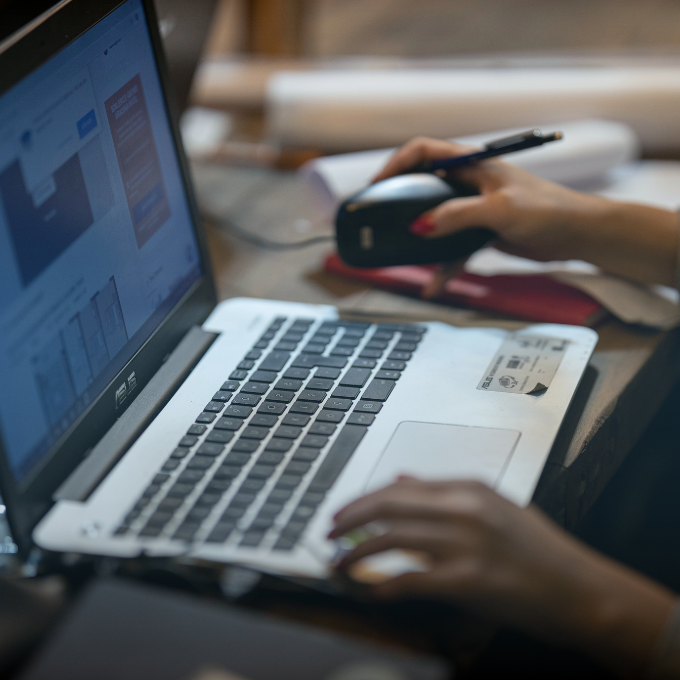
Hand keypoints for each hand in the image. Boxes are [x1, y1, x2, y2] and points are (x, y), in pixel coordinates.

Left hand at [330, 478, 675, 677]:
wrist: (579, 589)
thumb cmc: (537, 550)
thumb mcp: (493, 506)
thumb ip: (444, 492)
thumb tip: (401, 479)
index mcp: (468, 488)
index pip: (398, 487)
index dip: (362, 501)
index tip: (343, 513)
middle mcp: (463, 508)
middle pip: (387, 505)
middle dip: (349, 519)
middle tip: (328, 532)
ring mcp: (466, 543)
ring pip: (391, 539)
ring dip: (356, 553)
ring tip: (339, 563)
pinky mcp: (469, 580)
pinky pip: (411, 580)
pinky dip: (384, 585)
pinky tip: (371, 590)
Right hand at [374, 137, 679, 295]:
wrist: (576, 235)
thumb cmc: (547, 209)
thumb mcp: (499, 210)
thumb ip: (458, 216)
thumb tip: (420, 226)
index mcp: (471, 164)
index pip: (424, 151)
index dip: (396, 163)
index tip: (377, 184)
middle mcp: (468, 182)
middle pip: (423, 186)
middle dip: (400, 202)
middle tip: (380, 219)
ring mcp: (472, 208)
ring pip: (435, 221)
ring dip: (420, 241)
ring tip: (401, 256)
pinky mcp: (480, 231)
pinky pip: (453, 247)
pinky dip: (444, 265)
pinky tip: (435, 284)